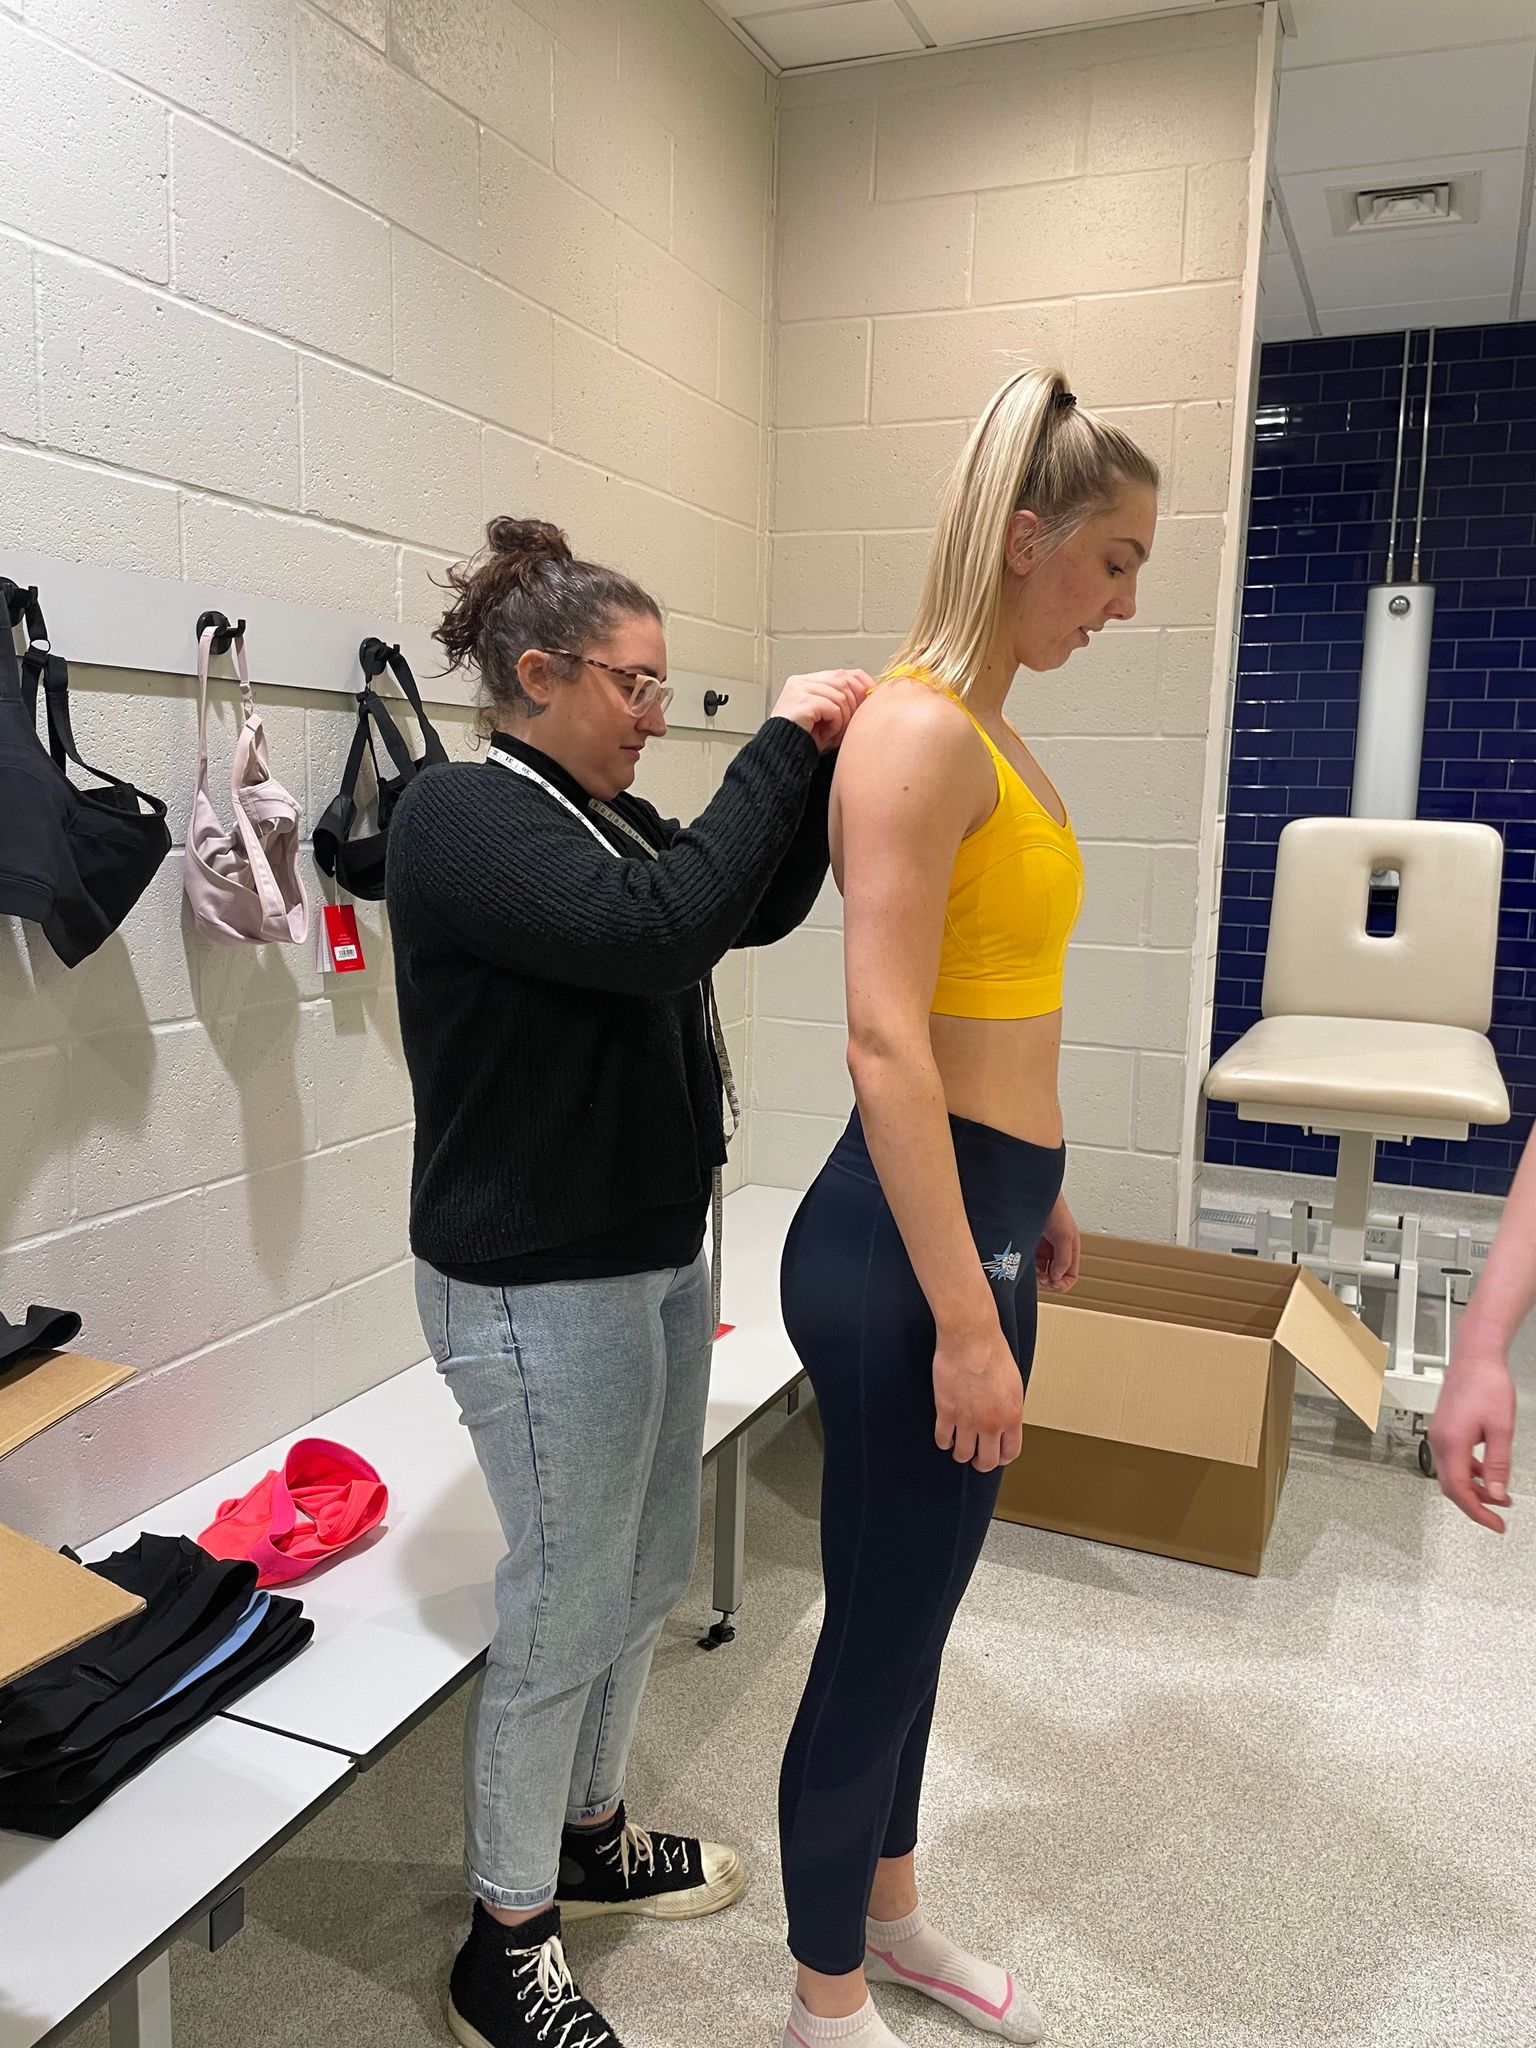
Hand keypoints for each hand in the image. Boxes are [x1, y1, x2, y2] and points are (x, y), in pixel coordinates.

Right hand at [775, 669, 872, 752]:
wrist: (780, 755)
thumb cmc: (802, 740)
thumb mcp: (825, 716)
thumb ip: (841, 701)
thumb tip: (870, 694)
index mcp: (806, 681)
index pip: (843, 672)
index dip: (861, 685)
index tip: (869, 701)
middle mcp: (802, 681)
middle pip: (844, 681)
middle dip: (855, 705)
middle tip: (850, 725)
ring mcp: (800, 689)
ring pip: (841, 696)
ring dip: (844, 719)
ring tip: (835, 734)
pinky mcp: (802, 701)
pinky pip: (833, 708)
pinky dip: (836, 724)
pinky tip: (827, 735)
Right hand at [933, 1320, 1023, 1472]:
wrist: (971, 1338)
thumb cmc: (993, 1352)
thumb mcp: (1013, 1384)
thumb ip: (1009, 1408)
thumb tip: (1005, 1422)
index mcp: (1012, 1416)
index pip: (1010, 1453)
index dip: (1002, 1458)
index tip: (996, 1455)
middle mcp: (991, 1423)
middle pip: (987, 1461)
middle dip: (981, 1462)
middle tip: (977, 1457)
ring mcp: (967, 1419)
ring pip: (963, 1454)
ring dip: (961, 1452)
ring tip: (959, 1445)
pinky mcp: (946, 1411)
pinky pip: (942, 1439)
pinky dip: (944, 1441)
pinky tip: (946, 1435)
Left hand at [1035, 1196, 1079, 1291]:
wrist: (1032, 1193)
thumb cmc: (1052, 1207)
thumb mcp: (1064, 1235)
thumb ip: (1064, 1258)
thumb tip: (1058, 1276)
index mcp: (1071, 1247)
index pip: (1071, 1274)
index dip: (1063, 1283)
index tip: (1053, 1284)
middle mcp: (1057, 1248)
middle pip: (1056, 1274)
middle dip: (1049, 1280)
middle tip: (1041, 1278)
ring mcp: (1043, 1246)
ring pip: (1042, 1270)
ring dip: (1038, 1275)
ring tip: (1032, 1272)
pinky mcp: (1030, 1242)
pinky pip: (1031, 1261)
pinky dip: (1028, 1266)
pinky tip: (1025, 1264)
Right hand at [1428, 1334, 1515, 1532]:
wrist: (1476, 1357)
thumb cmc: (1487, 1384)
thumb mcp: (1501, 1429)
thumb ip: (1498, 1465)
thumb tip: (1497, 1493)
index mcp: (1451, 1442)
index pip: (1459, 1490)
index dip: (1477, 1512)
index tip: (1494, 1523)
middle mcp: (1439, 1440)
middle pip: (1451, 1486)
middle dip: (1474, 1504)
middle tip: (1496, 1516)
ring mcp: (1439, 1434)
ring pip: (1451, 1474)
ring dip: (1473, 1489)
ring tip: (1497, 1496)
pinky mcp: (1444, 1428)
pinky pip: (1453, 1460)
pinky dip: (1469, 1473)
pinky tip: (1485, 1473)